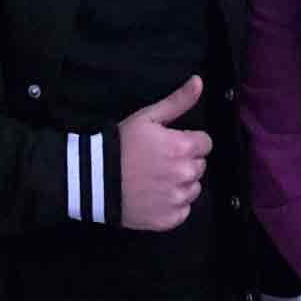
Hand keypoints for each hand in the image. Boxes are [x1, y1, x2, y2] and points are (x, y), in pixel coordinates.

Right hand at [118, 75, 211, 230]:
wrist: (94, 179)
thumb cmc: (121, 144)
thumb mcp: (148, 117)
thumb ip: (178, 101)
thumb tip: (199, 82)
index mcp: (183, 147)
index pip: (205, 143)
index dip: (189, 141)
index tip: (171, 143)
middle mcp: (185, 174)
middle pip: (200, 166)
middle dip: (185, 161)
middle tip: (160, 160)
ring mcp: (177, 199)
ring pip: (193, 189)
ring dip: (181, 184)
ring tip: (156, 178)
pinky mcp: (168, 219)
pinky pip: (183, 211)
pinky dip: (172, 205)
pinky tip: (154, 195)